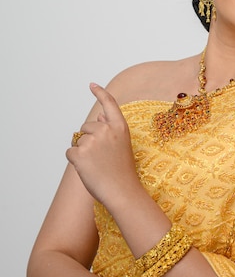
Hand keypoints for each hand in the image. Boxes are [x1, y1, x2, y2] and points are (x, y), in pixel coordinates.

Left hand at [66, 83, 138, 205]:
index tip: (92, 85)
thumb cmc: (122, 171)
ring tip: (97, 165)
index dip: (100, 92)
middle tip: (102, 158)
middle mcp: (106, 130)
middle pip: (86, 127)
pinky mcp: (79, 154)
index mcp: (120, 127)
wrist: (122, 192)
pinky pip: (70, 152)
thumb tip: (100, 115)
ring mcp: (92, 141)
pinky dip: (75, 161)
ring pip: (78, 141)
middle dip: (89, 139)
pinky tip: (88, 169)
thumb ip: (111, 128)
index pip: (109, 104)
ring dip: (82, 152)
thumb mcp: (122, 145)